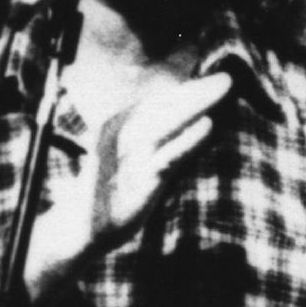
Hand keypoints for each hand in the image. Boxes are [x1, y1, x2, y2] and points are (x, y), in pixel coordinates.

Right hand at [25, 72, 230, 301]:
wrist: (79, 229)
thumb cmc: (109, 191)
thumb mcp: (130, 159)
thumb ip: (155, 142)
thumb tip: (190, 126)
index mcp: (116, 124)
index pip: (157, 101)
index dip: (186, 89)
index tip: (215, 78)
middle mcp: (121, 133)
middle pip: (164, 106)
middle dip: (196, 90)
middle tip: (226, 78)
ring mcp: (130, 156)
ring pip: (169, 122)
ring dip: (197, 103)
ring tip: (223, 88)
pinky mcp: (140, 180)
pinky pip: (169, 156)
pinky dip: (189, 140)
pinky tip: (209, 125)